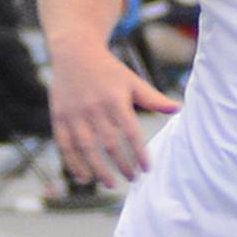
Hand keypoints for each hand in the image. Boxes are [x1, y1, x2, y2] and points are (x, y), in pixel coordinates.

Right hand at [50, 46, 178, 186]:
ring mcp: (74, 114)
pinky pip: (65, 145)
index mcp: (115, 100)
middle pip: (110, 144)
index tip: (147, 168)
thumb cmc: (108, 70)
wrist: (74, 52)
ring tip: (111, 184)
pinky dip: (74, 163)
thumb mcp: (132, 81)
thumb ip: (153, 98)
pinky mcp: (59, 118)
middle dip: (122, 165)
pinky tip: (84, 178)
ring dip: (99, 170)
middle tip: (133, 179)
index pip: (131, 132)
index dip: (139, 153)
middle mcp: (94, 108)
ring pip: (87, 148)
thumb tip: (177, 108)